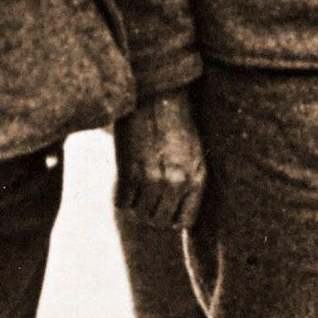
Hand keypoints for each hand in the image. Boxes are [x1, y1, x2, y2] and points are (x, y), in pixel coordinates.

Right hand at [113, 89, 206, 229]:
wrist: (156, 96)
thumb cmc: (176, 122)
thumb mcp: (194, 153)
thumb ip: (190, 182)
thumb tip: (178, 213)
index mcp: (197, 179)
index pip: (184, 222)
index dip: (171, 217)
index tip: (163, 207)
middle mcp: (177, 183)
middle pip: (158, 221)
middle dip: (150, 212)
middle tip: (144, 195)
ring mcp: (153, 179)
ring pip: (139, 214)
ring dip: (134, 203)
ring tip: (136, 184)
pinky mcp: (130, 171)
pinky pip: (121, 201)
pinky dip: (120, 194)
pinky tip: (124, 178)